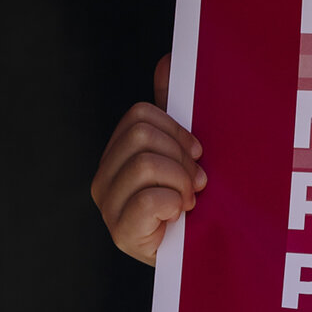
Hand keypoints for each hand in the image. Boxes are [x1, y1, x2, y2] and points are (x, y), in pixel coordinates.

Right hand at [91, 67, 204, 266]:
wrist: (206, 251)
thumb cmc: (199, 199)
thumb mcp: (189, 149)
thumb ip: (175, 107)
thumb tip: (168, 60)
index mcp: (119, 154)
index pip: (141, 115)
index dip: (177, 130)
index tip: (197, 153)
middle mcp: (105, 178)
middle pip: (141, 135)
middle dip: (180, 157)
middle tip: (195, 183)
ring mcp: (109, 207)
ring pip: (145, 163)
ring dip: (180, 182)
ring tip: (188, 201)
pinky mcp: (121, 234)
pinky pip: (149, 200)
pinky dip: (173, 204)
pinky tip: (178, 217)